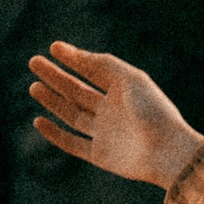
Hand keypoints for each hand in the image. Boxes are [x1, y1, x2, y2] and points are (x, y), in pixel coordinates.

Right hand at [29, 41, 203, 189]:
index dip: (73, 59)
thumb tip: (70, 52)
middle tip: (34, 63)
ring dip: (53, 100)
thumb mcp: (129, 78)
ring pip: (72, 114)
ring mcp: (106, 133)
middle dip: (56, 77)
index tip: (53, 48)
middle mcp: (113, 111)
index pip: (93, 71)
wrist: (168, 152)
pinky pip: (72, 143)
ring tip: (34, 86)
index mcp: (123, 90)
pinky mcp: (100, 155)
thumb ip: (101, 63)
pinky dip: (55, 133)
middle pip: (77, 91)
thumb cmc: (154, 111)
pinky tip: (39, 120)